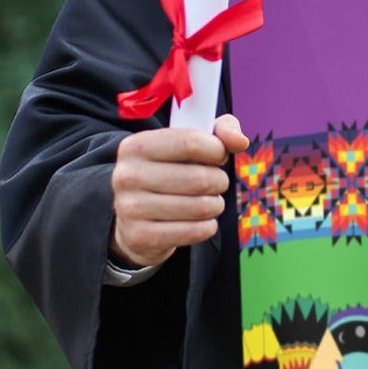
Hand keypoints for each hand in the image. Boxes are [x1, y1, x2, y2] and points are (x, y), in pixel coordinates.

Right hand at [109, 114, 249, 268]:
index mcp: (136, 146)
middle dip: (219, 181)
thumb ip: (220, 131)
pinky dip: (207, 227)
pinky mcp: (140, 236)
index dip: (216, 150)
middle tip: (216, 183)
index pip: (190, 142)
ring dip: (215, 205)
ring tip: (209, 202)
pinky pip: (194, 231)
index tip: (219, 156)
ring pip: (200, 207)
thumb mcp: (189, 143)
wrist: (135, 218)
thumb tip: (240, 141)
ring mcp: (130, 208)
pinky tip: (201, 221)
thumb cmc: (170, 172)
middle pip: (199, 178)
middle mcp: (127, 175)